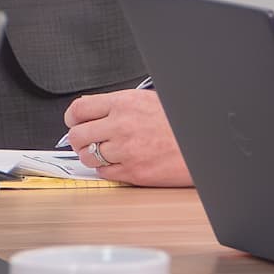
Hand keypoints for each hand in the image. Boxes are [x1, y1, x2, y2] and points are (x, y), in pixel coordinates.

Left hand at [60, 86, 188, 185]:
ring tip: (103, 152)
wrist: (201, 145)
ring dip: (91, 155)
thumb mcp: (149, 100)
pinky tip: (118, 162)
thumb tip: (95, 109)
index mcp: (124, 103)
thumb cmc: (179, 123)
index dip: (72, 118)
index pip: (79, 109)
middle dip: (78, 139)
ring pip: (87, 156)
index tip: (74, 122)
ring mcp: (125, 150)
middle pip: (77, 135)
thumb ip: (120, 105)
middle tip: (86, 140)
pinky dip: (106, 169)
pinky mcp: (132, 172)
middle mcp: (121, 125)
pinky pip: (103, 172)